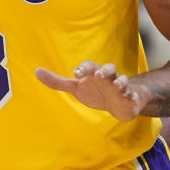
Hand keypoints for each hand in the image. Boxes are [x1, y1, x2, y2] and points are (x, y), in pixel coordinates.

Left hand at [35, 61, 150, 121]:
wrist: (118, 102)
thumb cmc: (95, 91)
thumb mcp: (75, 87)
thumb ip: (57, 81)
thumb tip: (36, 71)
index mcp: (94, 73)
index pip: (89, 66)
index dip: (83, 68)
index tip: (76, 74)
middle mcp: (108, 77)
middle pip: (109, 68)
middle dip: (104, 70)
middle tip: (99, 75)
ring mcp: (121, 87)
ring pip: (123, 80)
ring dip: (120, 81)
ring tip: (117, 86)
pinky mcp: (130, 98)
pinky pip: (133, 96)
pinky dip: (132, 96)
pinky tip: (130, 99)